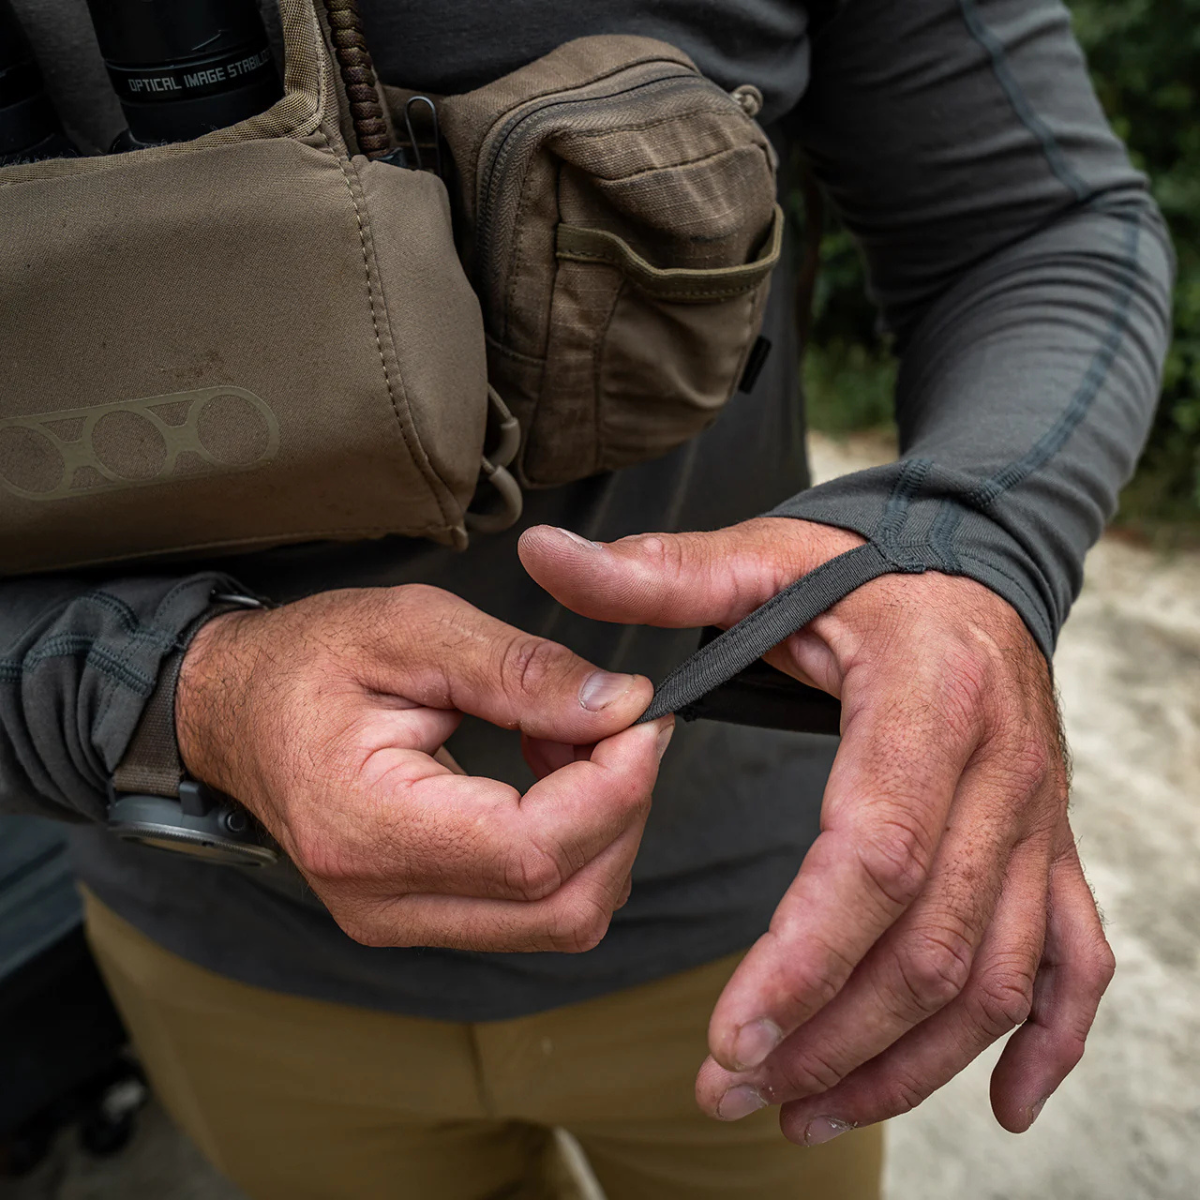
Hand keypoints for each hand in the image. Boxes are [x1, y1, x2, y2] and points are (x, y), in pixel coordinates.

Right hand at [176, 585, 672, 951]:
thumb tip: (621, 707)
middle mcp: (381, 902)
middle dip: (623, 814)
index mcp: (365, 827)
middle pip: (562, 906)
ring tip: (578, 742)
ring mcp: (398, 921)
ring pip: (560, 920)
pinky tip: (552, 776)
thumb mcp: (414, 630)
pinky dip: (571, 847)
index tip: (643, 720)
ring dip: (602, 833)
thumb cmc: (310, 660)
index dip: (612, 792)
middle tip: (623, 726)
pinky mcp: (420, 917)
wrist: (236, 710)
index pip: (529, 852)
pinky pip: (532, 910)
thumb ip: (521, 670)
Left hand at [520, 518, 1112, 1138]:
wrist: (974, 564)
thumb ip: (652, 572)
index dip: (806, 954)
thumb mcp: (762, 558)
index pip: (877, 851)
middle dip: (831, 1036)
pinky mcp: (1050, 844)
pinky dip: (1043, 1044)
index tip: (730, 1031)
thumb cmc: (859, 570)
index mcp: (929, 697)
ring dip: (905, 1064)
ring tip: (801, 1111)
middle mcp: (1003, 767)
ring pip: (994, 975)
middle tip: (732, 1089)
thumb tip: (541, 552)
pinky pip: (1072, 960)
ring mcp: (1038, 816)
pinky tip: (995, 1107)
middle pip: (932, 942)